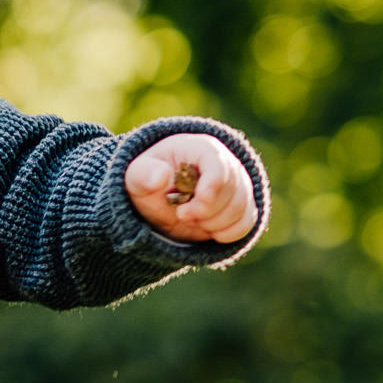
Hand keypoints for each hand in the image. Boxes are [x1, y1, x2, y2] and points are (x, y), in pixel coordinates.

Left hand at [124, 133, 257, 243]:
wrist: (156, 197)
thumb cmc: (147, 180)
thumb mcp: (136, 175)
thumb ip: (144, 174)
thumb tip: (160, 176)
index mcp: (202, 149)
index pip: (221, 168)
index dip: (208, 192)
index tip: (184, 211)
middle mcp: (227, 163)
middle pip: (234, 194)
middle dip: (204, 212)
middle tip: (181, 214)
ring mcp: (238, 185)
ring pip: (241, 210)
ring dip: (213, 224)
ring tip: (190, 219)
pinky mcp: (240, 206)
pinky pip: (246, 224)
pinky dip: (226, 234)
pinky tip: (206, 229)